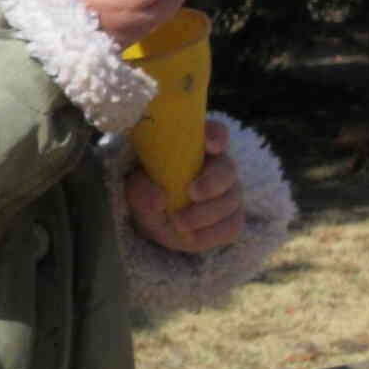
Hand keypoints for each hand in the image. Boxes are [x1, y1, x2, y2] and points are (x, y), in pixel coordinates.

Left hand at [125, 117, 246, 252]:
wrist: (156, 221)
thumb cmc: (149, 194)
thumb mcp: (136, 190)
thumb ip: (141, 190)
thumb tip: (159, 198)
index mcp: (196, 148)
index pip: (215, 132)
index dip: (216, 136)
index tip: (209, 145)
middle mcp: (217, 166)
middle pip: (227, 170)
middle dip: (211, 183)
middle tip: (191, 193)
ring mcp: (229, 192)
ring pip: (230, 200)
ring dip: (204, 214)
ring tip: (178, 222)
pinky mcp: (232, 217)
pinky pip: (232, 225)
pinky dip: (211, 233)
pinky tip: (191, 236)